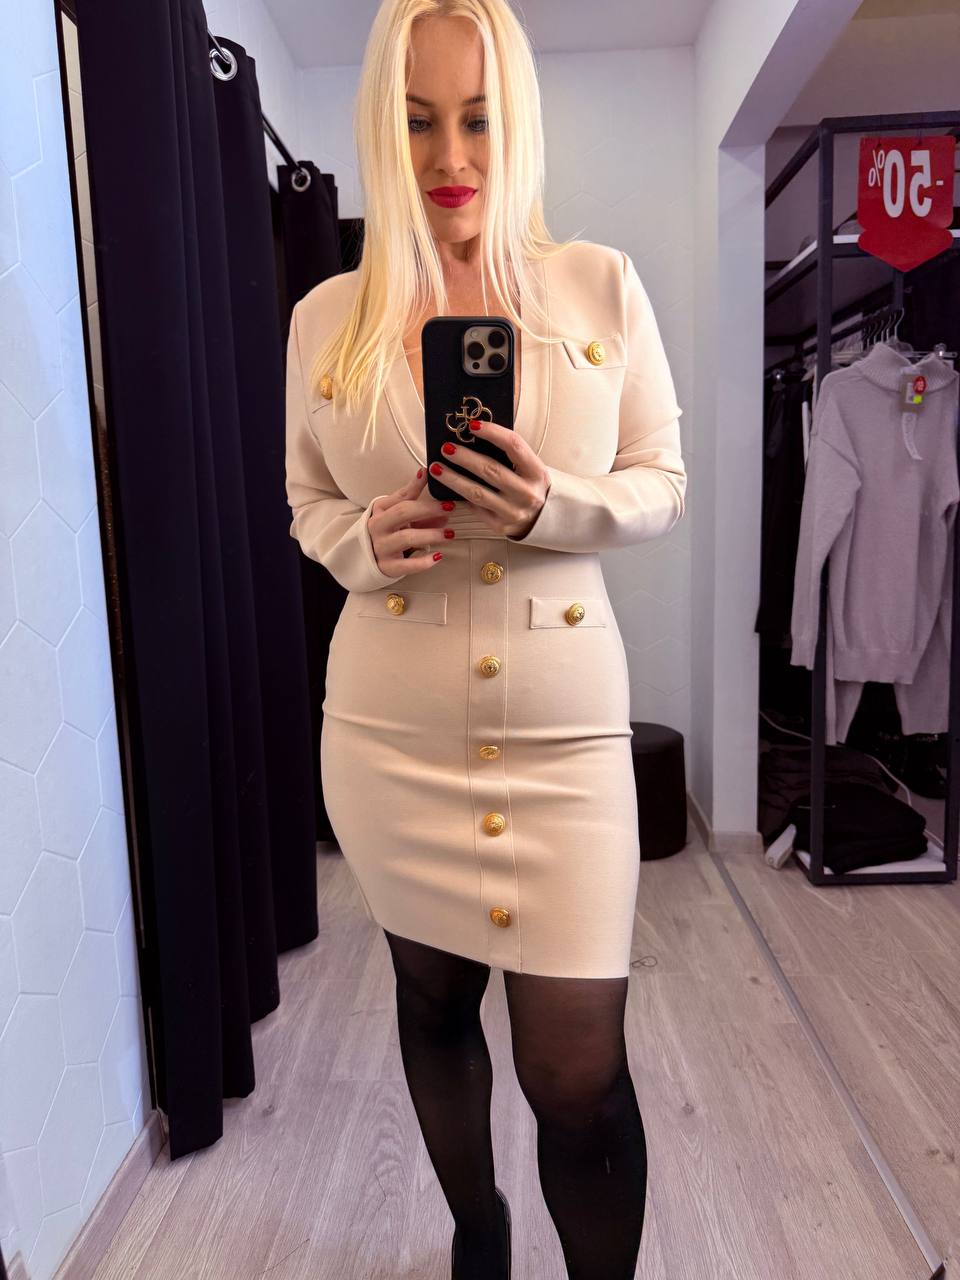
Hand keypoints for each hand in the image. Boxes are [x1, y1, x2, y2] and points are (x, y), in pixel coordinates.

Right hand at [369, 468, 452, 575]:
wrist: (366, 558)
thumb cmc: (387, 532)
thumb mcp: (396, 513)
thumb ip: (418, 506)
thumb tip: (443, 502)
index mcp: (381, 510)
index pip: (401, 496)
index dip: (417, 486)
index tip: (432, 477)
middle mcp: (378, 527)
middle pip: (403, 512)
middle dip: (429, 509)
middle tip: (449, 508)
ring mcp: (381, 547)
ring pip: (406, 538)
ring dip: (431, 534)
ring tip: (449, 533)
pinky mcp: (387, 567)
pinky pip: (406, 565)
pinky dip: (423, 562)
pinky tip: (438, 556)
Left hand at [428, 420, 549, 537]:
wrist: (543, 518)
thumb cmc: (530, 486)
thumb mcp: (529, 468)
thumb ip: (509, 454)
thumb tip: (475, 434)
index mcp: (537, 472)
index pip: (514, 446)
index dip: (493, 433)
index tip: (473, 425)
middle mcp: (527, 493)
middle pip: (491, 470)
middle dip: (465, 457)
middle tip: (446, 448)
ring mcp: (513, 511)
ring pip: (477, 493)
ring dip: (453, 478)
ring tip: (436, 467)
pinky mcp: (500, 525)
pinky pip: (475, 508)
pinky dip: (460, 497)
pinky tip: (447, 488)